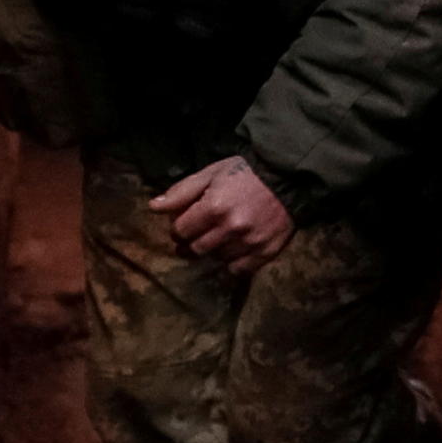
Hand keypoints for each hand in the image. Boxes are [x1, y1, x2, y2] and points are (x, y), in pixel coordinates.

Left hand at [151, 154, 295, 272]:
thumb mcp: (211, 173)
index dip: (178, 229)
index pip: (180, 231)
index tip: (184, 225)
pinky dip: (232, 263)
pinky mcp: (265, 252)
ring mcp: (249, 243)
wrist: (287, 177)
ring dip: (212, 251)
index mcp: (213, 207)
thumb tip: (153, 207)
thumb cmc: (244, 172)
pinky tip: (233, 251)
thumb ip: (182, 192)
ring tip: (217, 239)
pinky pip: (239, 270)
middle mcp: (230, 228)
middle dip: (191, 243)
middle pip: (196, 249)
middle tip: (196, 235)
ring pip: (217, 259)